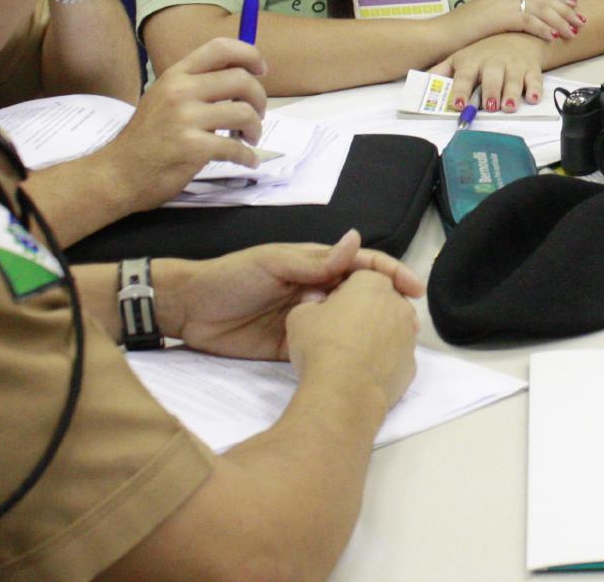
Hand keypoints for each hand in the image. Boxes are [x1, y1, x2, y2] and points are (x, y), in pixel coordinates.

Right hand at [101, 37, 267, 211]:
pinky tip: (247, 160)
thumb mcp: (165, 98)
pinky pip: (235, 147)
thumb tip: (241, 77)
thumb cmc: (146, 136)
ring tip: (250, 138)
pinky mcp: (191, 147)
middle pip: (241, 79)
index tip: (262, 70)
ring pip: (244, 112)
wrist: (118, 173)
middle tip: (258, 114)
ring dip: (256, 127)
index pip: (221, 48)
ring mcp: (185, 118)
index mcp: (176, 75)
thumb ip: (196, 85)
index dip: (250, 55)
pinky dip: (248, 156)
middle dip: (259, 98)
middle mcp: (180, 90)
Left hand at [170, 229, 422, 363]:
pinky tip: (360, 363)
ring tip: (395, 346)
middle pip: (362, 296)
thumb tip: (356, 241)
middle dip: (390, 306)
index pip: (362, 266)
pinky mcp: (293, 346)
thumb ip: (315, 260)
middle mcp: (317, 291)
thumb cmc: (231, 276)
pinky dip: (343, 353)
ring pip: (348, 324)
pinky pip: (324, 348)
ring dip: (371, 331)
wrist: (189, 310)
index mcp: (315, 264)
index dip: (391, 274)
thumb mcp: (274, 262)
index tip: (414, 290)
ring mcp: (307, 319)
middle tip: (411, 325)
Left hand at [431, 32, 546, 112]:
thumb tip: (420, 85)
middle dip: (491, 92)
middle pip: (492, 78)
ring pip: (514, 80)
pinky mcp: (532, 68)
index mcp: (472, 61)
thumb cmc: (483, 51)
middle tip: (490, 106)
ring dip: (512, 94)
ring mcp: (514, 65)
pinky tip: (534, 98)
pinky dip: (536, 89)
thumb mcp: (459, 57)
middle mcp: (493, 62)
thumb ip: (441, 72)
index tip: (458, 104)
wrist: (515, 34)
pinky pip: (535, 79)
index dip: (461, 89)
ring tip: (509, 106)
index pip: (464, 76)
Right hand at [452, 0, 581, 45]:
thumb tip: (515, 29)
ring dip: (560, 20)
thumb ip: (499, 23)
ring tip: (574, 30)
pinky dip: (543, 28)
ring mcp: (500, 5)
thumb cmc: (456, 37)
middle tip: (581, 18)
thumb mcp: (482, 25)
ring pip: (539, 8)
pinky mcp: (497, 17)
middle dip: (565, 9)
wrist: (436, 37)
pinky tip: (553, 36)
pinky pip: (527, 20)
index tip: (573, 4)